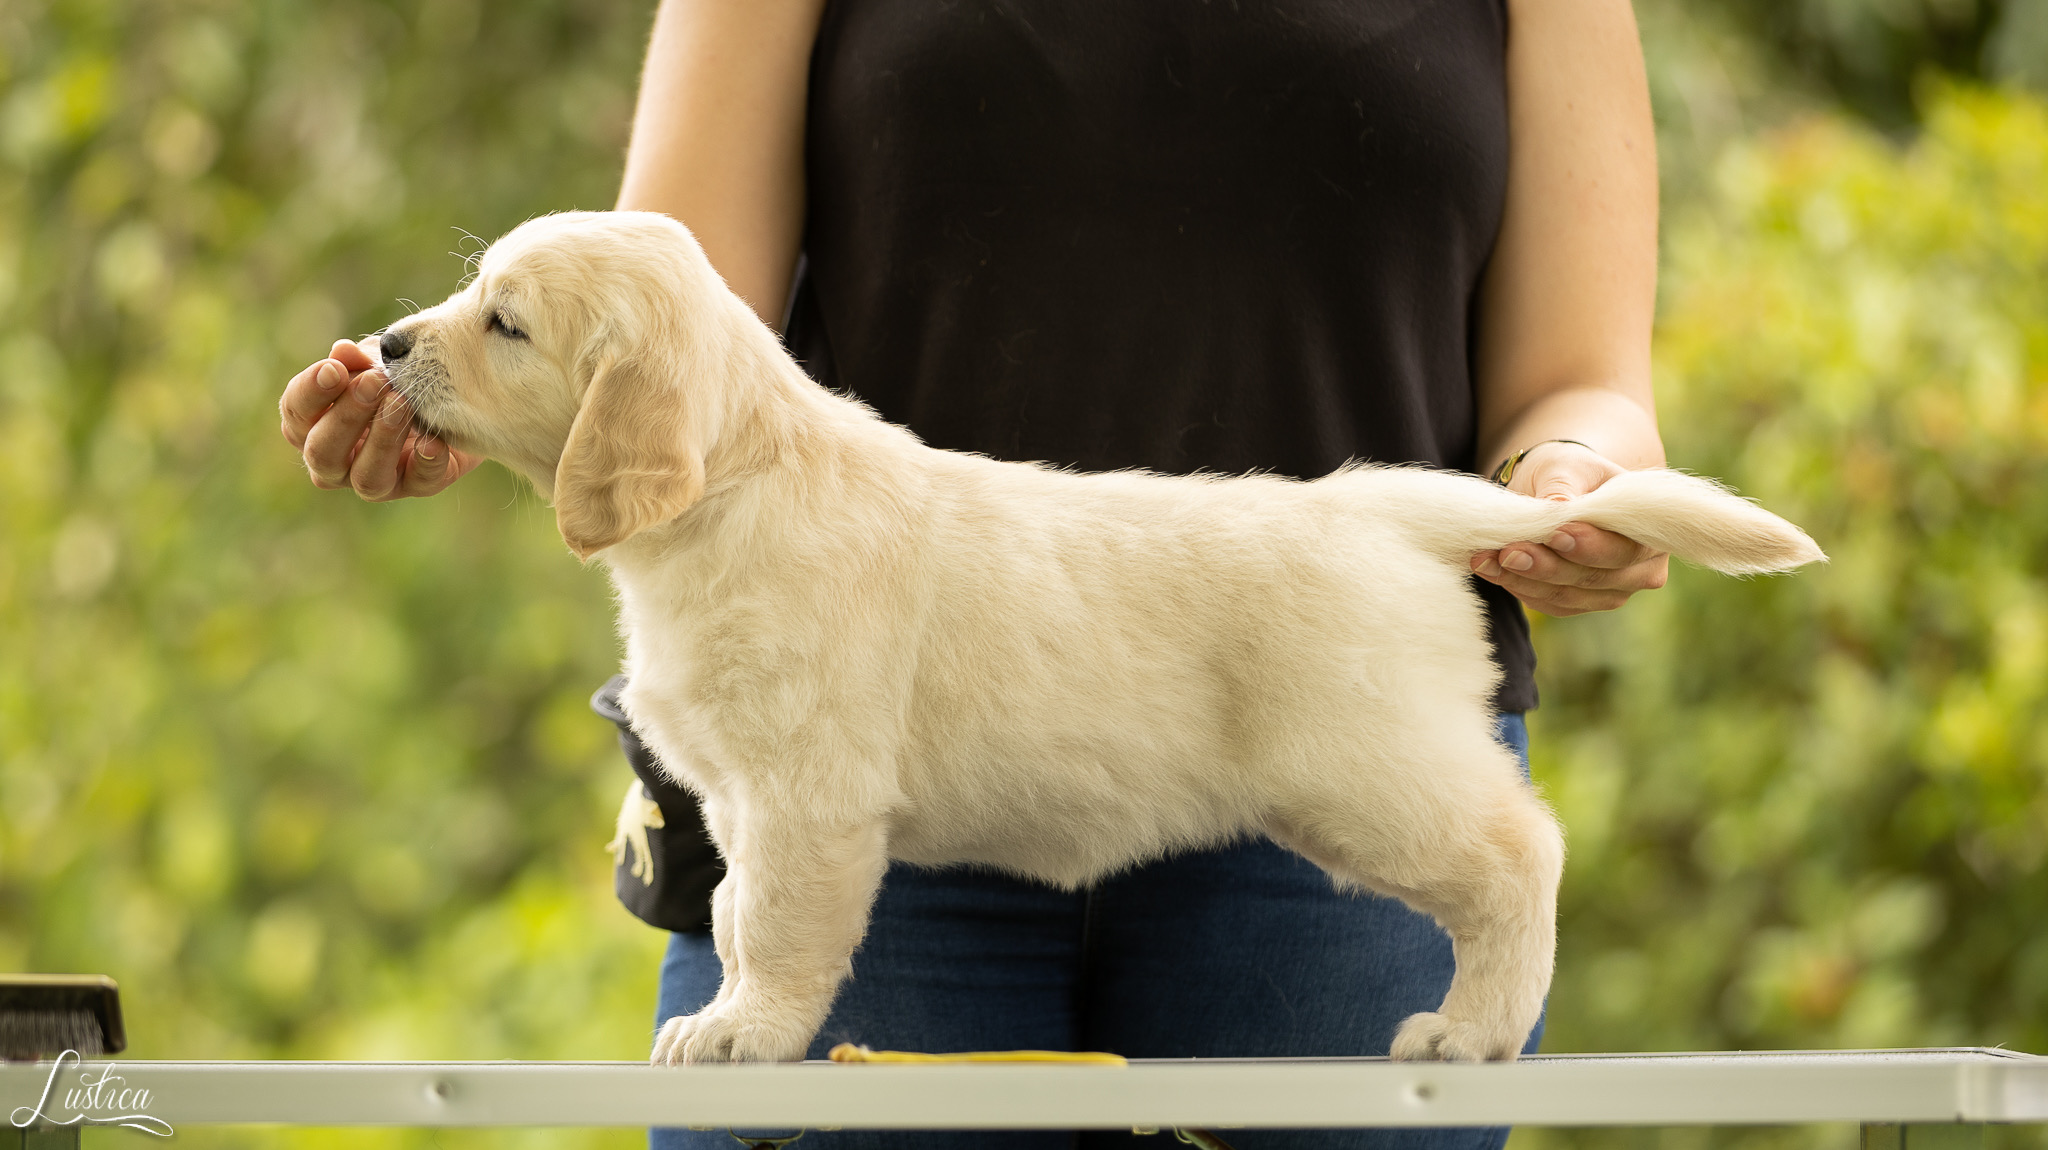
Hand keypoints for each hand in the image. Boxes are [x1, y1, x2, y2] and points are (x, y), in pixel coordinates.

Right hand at [278, 339, 479, 499]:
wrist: (452, 397)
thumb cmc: (396, 377)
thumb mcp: (377, 361)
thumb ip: (357, 360)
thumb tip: (342, 351)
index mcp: (313, 426)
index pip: (296, 413)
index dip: (311, 391)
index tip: (334, 369)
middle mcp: (336, 462)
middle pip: (322, 452)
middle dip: (346, 416)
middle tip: (373, 382)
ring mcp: (376, 481)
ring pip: (367, 478)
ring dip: (383, 439)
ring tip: (401, 403)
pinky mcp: (419, 485)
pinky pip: (420, 482)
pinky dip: (426, 462)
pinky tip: (433, 442)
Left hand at [1470, 441, 1668, 617]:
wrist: (1554, 487)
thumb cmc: (1569, 472)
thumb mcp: (1565, 466)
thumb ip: (1564, 487)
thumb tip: (1558, 508)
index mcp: (1652, 532)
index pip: (1626, 548)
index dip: (1591, 546)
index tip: (1556, 534)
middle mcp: (1640, 569)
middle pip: (1596, 578)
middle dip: (1549, 566)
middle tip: (1510, 551)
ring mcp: (1610, 590)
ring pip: (1567, 596)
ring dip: (1524, 579)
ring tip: (1488, 558)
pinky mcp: (1577, 602)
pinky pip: (1546, 602)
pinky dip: (1515, 585)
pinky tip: (1488, 567)